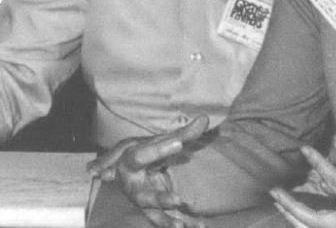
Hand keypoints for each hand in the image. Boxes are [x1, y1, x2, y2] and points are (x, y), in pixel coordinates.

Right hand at [87, 115, 209, 227]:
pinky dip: (184, 224)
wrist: (132, 171)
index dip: (158, 150)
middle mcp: (134, 186)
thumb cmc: (147, 153)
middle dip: (159, 200)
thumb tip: (205, 118)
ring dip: (167, 221)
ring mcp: (144, 202)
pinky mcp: (155, 212)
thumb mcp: (161, 142)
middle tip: (177, 200)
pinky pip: (167, 221)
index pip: (141, 156)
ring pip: (153, 215)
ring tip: (182, 227)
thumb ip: (183, 133)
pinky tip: (200, 226)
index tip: (179, 143)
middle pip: (143, 196)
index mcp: (130, 162)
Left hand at [270, 146, 335, 227]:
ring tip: (278, 203)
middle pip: (310, 217)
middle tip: (274, 190)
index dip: (318, 163)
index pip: (333, 182)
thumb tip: (333, 173)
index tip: (304, 150)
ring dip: (292, 217)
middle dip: (289, 203)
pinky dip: (303, 226)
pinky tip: (293, 217)